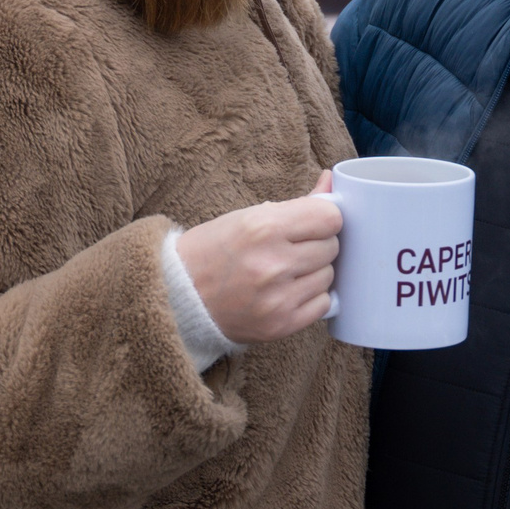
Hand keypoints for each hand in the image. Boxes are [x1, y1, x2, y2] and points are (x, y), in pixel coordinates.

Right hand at [174, 171, 339, 344]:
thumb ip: (297, 204)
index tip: (313, 223)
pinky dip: (311, 297)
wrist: (178, 298)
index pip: (330, 218)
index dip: (324, 218)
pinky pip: (322, 305)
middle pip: (331, 247)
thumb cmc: (213, 251)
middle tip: (292, 248)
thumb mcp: (248, 217)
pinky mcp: (280, 325)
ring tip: (286, 271)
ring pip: (328, 276)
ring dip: (314, 272)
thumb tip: (331, 183)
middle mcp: (273, 263)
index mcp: (263, 227)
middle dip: (318, 244)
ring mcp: (278, 298)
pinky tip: (288, 292)